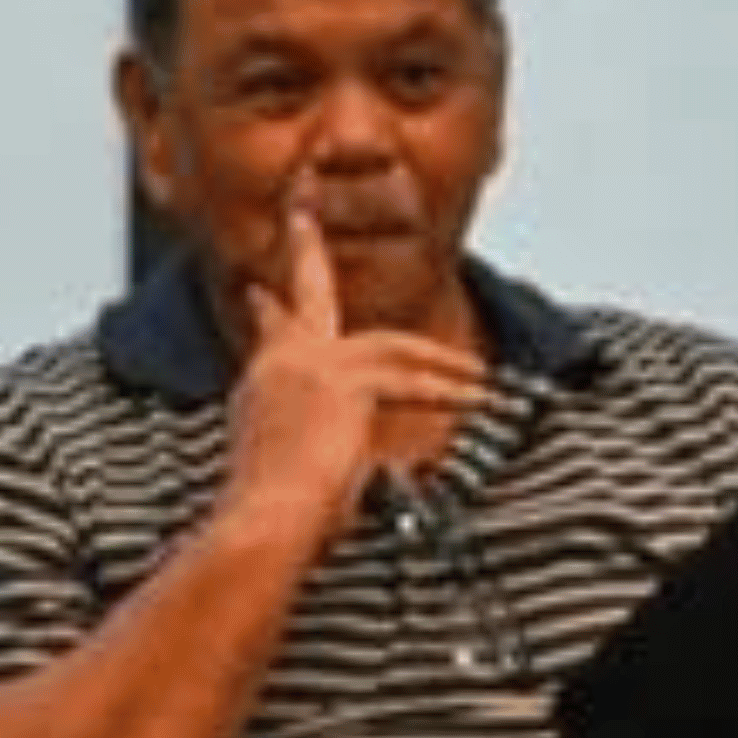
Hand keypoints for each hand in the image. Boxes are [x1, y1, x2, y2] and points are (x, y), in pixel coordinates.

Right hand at [222, 195, 489, 557]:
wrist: (266, 520)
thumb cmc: (275, 522)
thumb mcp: (293, 482)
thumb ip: (316, 467)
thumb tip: (336, 496)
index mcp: (260, 389)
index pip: (269, 339)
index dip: (271, 314)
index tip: (263, 294)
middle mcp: (278, 366)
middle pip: (301, 296)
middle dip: (303, 253)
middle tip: (301, 215)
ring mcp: (309, 365)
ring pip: (389, 347)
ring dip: (440, 364)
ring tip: (476, 373)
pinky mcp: (346, 379)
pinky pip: (412, 381)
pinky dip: (447, 392)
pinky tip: (478, 400)